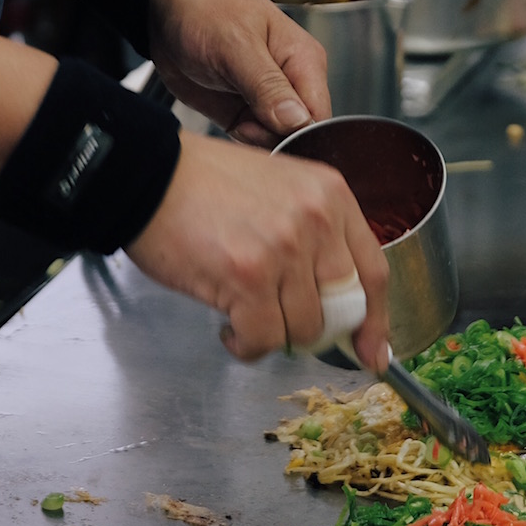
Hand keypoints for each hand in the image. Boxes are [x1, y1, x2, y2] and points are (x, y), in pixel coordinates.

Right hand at [126, 131, 389, 364]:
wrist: (148, 175)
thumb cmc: (205, 185)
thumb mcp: (281, 191)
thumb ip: (316, 237)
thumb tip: (340, 304)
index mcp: (330, 196)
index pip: (374, 271)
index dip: (376, 321)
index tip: (373, 351)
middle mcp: (316, 221)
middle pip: (344, 308)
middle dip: (318, 333)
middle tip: (286, 331)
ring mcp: (284, 249)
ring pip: (304, 329)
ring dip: (274, 336)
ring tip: (245, 316)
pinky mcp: (248, 278)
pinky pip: (265, 339)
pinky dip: (246, 346)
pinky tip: (229, 327)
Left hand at [145, 0, 331, 146]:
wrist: (167, 13)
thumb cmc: (205, 11)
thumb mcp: (236, 45)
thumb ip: (267, 85)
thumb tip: (298, 120)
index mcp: (304, 60)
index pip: (319, 112)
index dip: (300, 131)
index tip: (269, 128)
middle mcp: (292, 84)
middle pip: (302, 133)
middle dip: (276, 138)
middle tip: (246, 125)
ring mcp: (269, 102)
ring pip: (279, 141)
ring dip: (257, 141)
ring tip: (237, 120)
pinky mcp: (246, 116)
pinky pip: (256, 143)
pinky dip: (244, 141)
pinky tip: (232, 124)